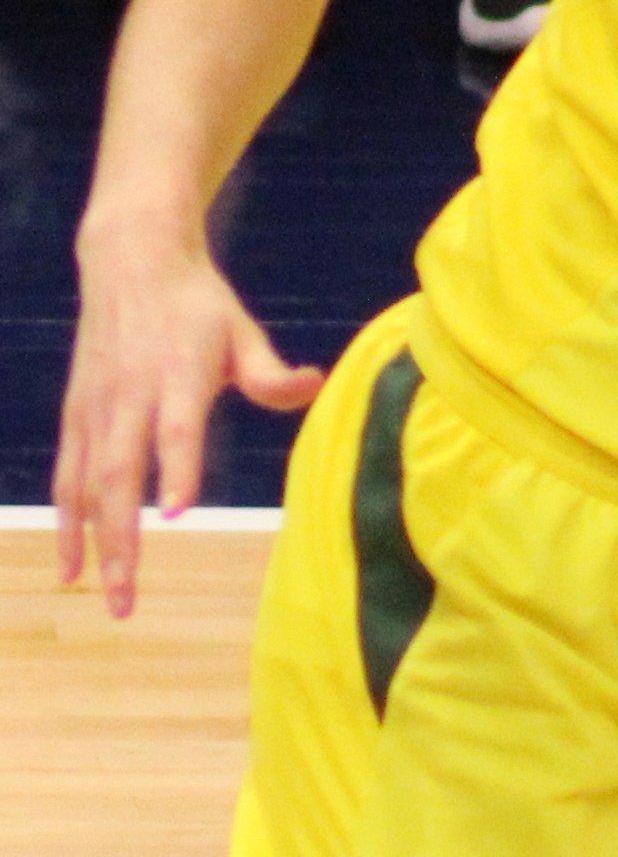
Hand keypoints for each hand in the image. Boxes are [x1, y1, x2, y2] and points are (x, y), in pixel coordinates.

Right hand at [54, 238, 321, 617]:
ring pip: (85, 483)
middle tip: (128, 596)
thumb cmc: (197, 304)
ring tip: (105, 594)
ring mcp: (96, 406)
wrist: (132, 260)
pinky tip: (71, 565)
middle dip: (121, 538)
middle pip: (120, 472)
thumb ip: (271, 372)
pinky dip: (65, 520)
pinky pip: (65, 475)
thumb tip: (314, 387)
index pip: (177, 428)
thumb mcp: (242, 330)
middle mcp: (129, 394)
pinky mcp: (75, 412)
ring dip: (91, 542)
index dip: (177, 467)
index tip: (180, 511)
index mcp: (177, 374)